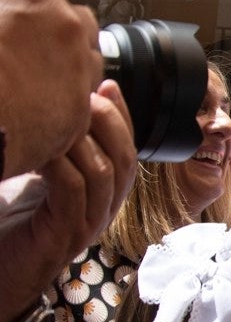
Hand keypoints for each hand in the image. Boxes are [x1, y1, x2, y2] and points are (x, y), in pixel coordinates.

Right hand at [0, 0, 102, 178]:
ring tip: (28, 80)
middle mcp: (65, 26)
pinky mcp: (82, 106)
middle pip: (78, 14)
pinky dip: (65, 98)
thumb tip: (3, 0)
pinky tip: (34, 107)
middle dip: (58, 25)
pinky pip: (83, 95)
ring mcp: (79, 67)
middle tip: (25, 43)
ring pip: (86, 56)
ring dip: (66, 63)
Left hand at [0, 80, 134, 321]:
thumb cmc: (7, 228)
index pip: (127, 150)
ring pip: (105, 173)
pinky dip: (62, 164)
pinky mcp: (65, 237)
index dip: (123, 116)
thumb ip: (52, 151)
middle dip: (111, 121)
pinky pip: (74, 192)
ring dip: (87, 139)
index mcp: (100, 196)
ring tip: (67, 115)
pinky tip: (43, 149)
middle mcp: (102, 211)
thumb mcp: (36, 179)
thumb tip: (54, 105)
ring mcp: (86, 226)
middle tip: (89, 94)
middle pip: (125, 159)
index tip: (107, 83)